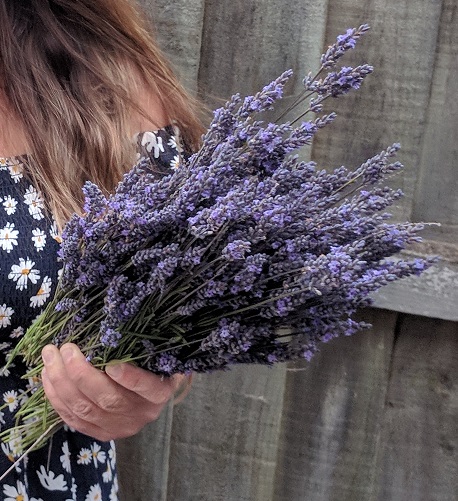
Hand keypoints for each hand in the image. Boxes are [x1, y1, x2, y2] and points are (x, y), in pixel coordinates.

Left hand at [41, 343, 183, 440]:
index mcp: (159, 393)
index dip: (131, 379)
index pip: (148, 387)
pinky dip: (56, 397)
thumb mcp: (155, 356)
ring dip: (62, 382)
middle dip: (81, 374)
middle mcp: (140, 414)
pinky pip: (73, 418)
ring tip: (50, 357)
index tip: (113, 364)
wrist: (149, 397)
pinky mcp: (99, 433)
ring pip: (85, 409)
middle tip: (67, 348)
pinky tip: (47, 376)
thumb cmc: (152, 367)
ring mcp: (118, 426)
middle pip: (108, 399)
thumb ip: (142, 349)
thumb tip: (119, 327)